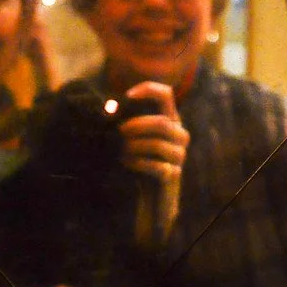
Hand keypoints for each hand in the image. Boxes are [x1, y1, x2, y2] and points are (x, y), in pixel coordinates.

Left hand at [118, 81, 188, 243]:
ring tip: (118, 151)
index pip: (165, 94)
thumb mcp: (130, 138)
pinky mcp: (173, 174)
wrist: (148, 197)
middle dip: (135, 126)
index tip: (127, 96)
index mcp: (169, 119)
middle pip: (161, 123)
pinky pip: (158, 166)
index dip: (148, 90)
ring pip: (158, 144)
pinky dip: (138, 164)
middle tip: (116, 133)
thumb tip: (108, 107)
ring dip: (134, 147)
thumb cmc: (136, 162)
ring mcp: (178, 155)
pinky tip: (126, 163)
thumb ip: (124, 122)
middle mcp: (179, 135)